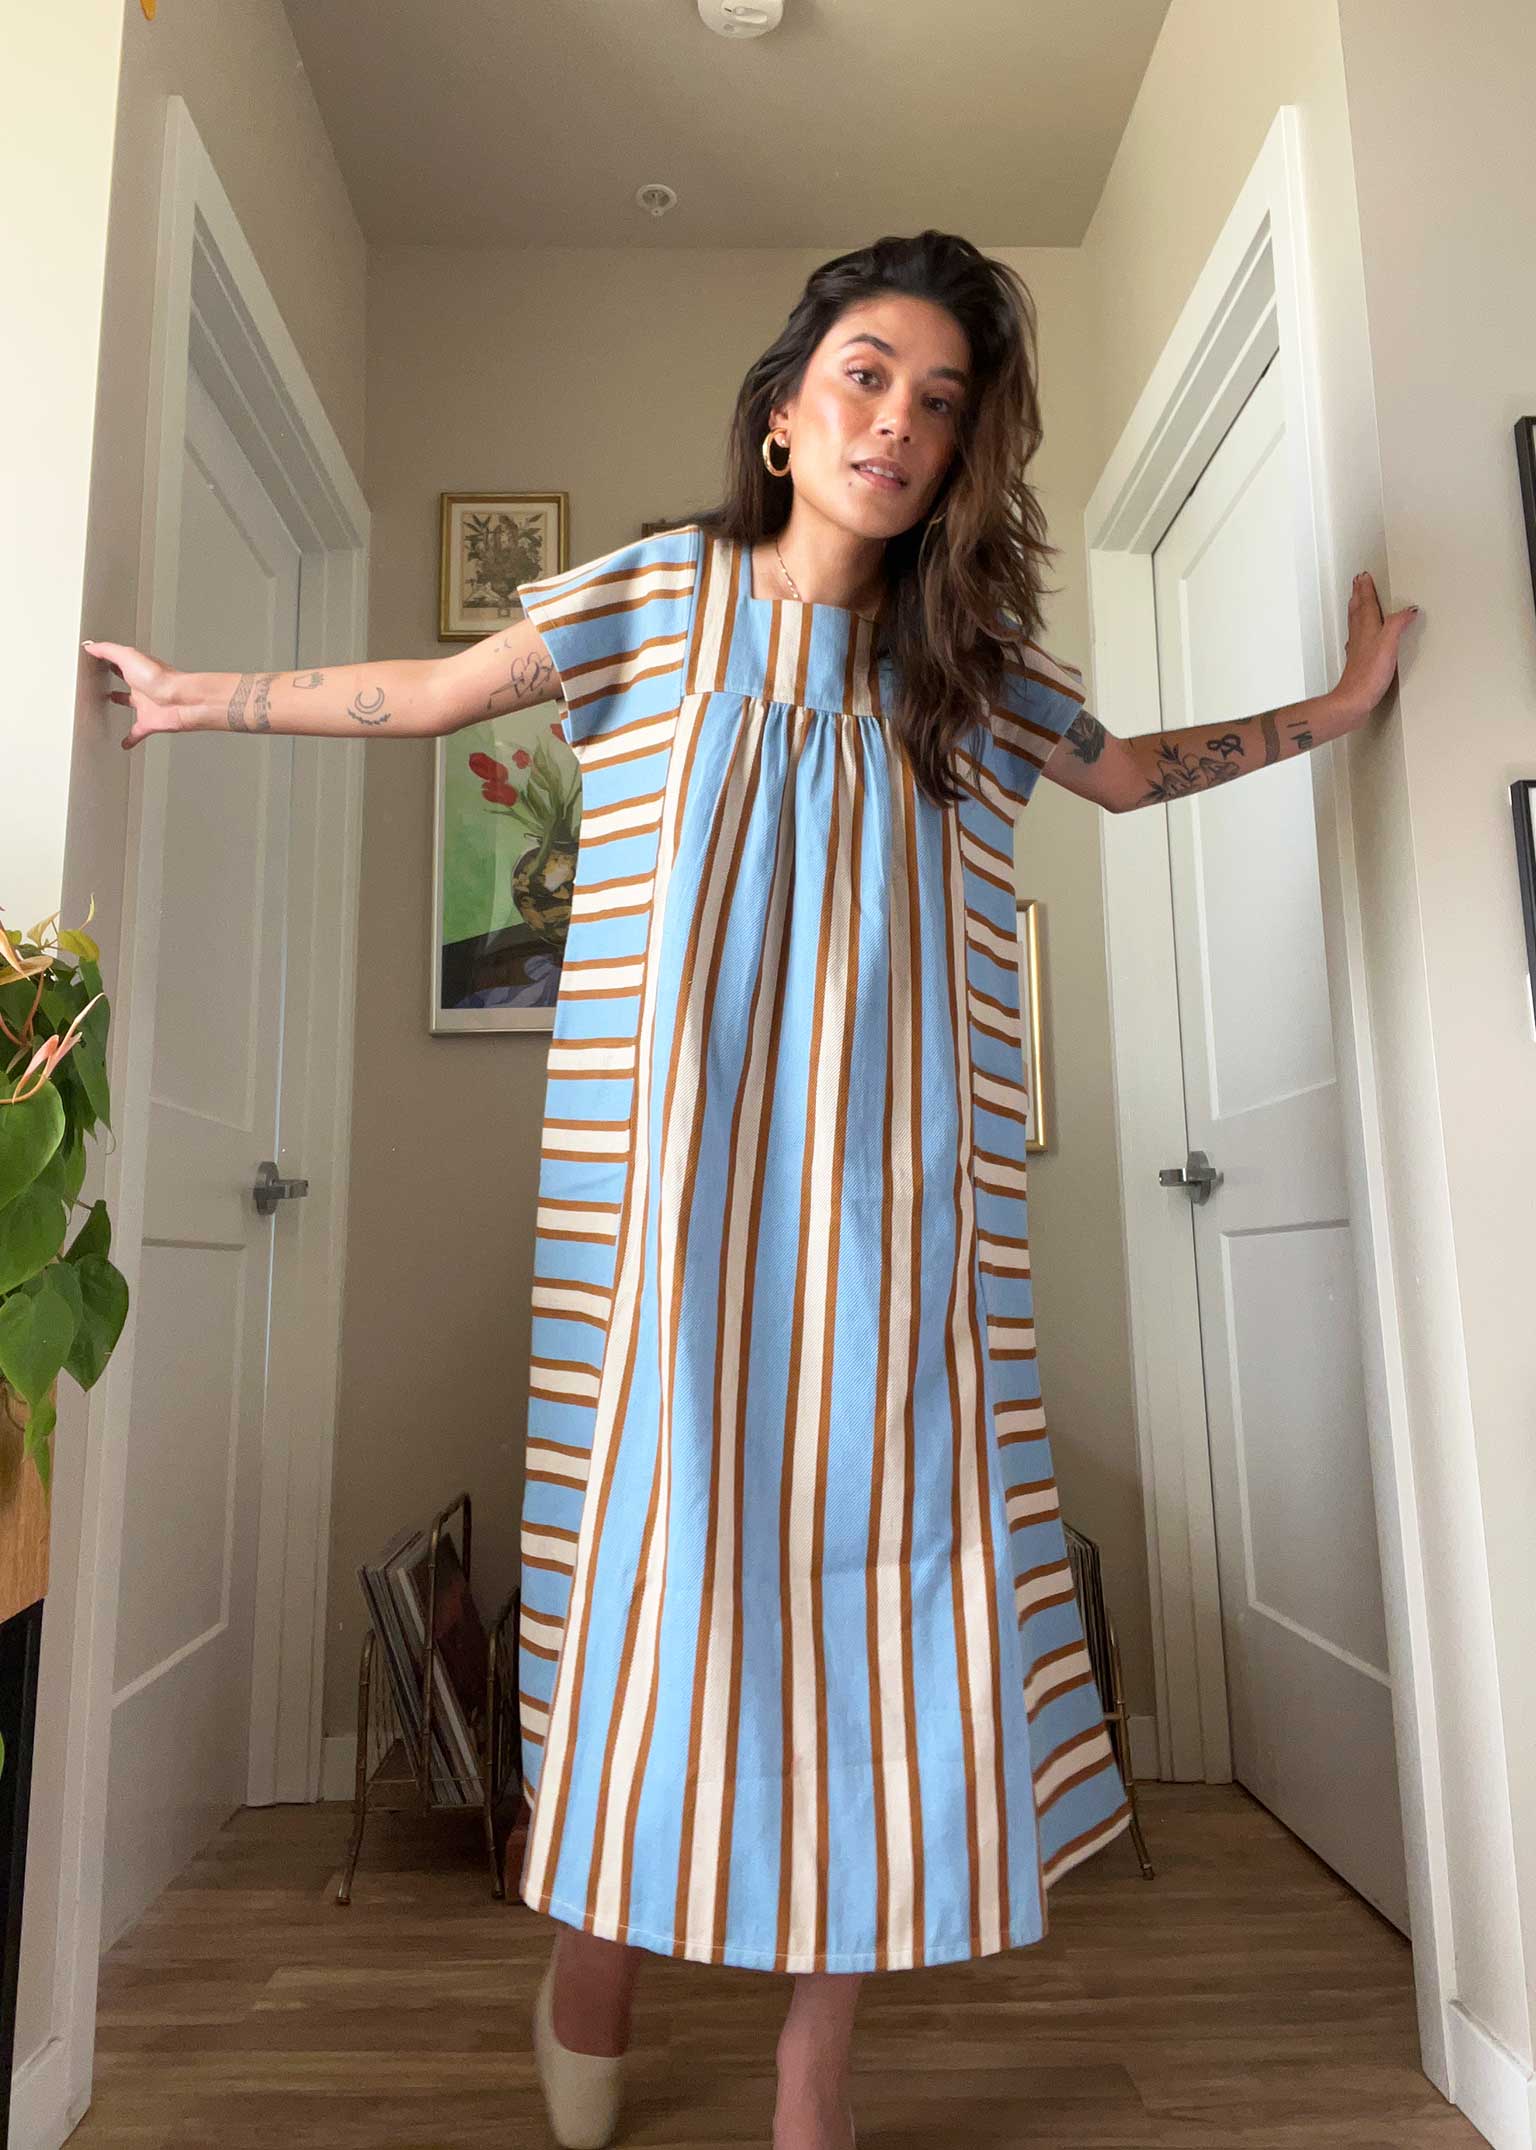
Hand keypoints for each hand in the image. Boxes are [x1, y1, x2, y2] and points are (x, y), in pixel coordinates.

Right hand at [82, 640, 193, 749]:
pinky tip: (124, 743)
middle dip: (117, 678)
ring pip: (131, 703)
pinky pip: (137, 732)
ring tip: (111, 702)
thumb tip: (91, 646)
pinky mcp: (150, 722)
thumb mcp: (128, 656)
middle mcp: (143, 686)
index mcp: (137, 669)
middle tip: (104, 678)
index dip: (109, 658)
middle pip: (127, 680)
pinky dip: (130, 739)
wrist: (180, 701)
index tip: (99, 656)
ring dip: (122, 702)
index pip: (120, 661)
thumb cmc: (161, 678)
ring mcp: (147, 704)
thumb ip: (108, 650)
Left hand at [1333, 571, 1418, 725]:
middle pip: (1358, 609)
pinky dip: (1359, 629)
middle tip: (1357, 582)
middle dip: (1359, 594)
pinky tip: (1361, 635)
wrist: (1353, 700)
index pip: (1366, 603)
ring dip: (1357, 608)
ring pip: (1355, 622)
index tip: (1364, 576)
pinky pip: (1357, 637)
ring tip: (1357, 600)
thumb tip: (1409, 609)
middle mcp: (1359, 636)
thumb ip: (1398, 624)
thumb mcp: (1389, 644)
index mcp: (1367, 628)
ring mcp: (1357, 649)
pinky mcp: (1358, 662)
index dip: (1366, 589)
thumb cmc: (1368, 675)